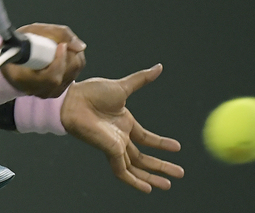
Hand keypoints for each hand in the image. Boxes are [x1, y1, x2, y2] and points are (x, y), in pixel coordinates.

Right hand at [0, 23, 85, 97]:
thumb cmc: (20, 43)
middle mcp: (36, 90)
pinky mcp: (56, 91)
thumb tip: (80, 46)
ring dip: (72, 57)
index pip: (50, 77)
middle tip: (62, 42)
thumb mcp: (33, 31)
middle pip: (65, 74)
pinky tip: (63, 56)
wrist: (10, 57)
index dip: (59, 61)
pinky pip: (73, 76)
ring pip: (72, 74)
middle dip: (69, 54)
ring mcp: (47, 92)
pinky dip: (72, 63)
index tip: (61, 45)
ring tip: (61, 47)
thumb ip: (59, 34)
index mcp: (23, 78)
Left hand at [60, 64, 183, 192]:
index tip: (178, 147)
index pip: (146, 139)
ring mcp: (115, 145)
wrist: (73, 100)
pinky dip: (135, 181)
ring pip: (136, 167)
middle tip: (180, 173)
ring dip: (153, 176)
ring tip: (169, 184)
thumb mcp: (123, 87)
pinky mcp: (110, 151)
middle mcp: (120, 137)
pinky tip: (148, 188)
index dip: (161, 144)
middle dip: (162, 166)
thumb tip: (159, 67)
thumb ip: (142, 79)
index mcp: (124, 123)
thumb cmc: (91, 92)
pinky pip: (123, 171)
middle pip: (144, 158)